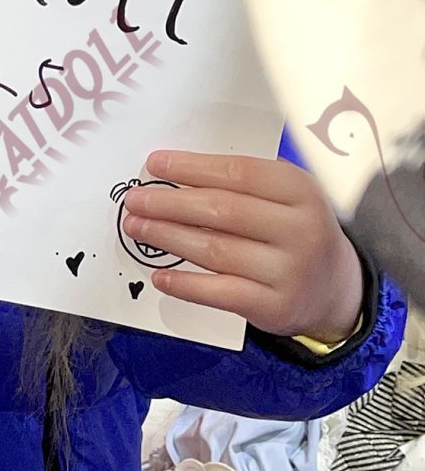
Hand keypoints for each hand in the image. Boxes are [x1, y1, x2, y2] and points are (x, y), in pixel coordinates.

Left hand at [122, 151, 363, 340]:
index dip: (192, 167)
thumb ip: (240, 182)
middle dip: (170, 203)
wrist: (334, 287)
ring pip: (215, 250)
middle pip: (222, 210)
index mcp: (300, 191)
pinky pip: (220, 294)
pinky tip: (160, 274)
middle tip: (135, 200)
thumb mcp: (284, 195)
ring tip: (137, 227)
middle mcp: (300, 230)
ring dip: (168, 237)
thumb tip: (174, 173)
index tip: (155, 163)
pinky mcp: (275, 307)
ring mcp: (290, 272)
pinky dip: (185, 284)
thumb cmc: (293, 228)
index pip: (238, 173)